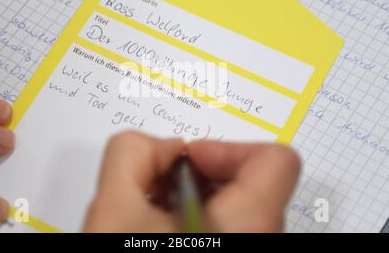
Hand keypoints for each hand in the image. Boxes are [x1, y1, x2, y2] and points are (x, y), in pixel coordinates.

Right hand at [83, 131, 299, 231]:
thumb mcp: (112, 213)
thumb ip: (128, 153)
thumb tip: (153, 147)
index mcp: (249, 225)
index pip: (276, 158)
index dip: (226, 147)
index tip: (187, 160)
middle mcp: (263, 238)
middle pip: (247, 177)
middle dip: (192, 173)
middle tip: (156, 191)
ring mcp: (254, 244)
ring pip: (234, 201)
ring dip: (189, 196)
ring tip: (151, 214)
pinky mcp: (239, 247)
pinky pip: (227, 221)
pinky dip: (193, 215)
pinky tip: (158, 228)